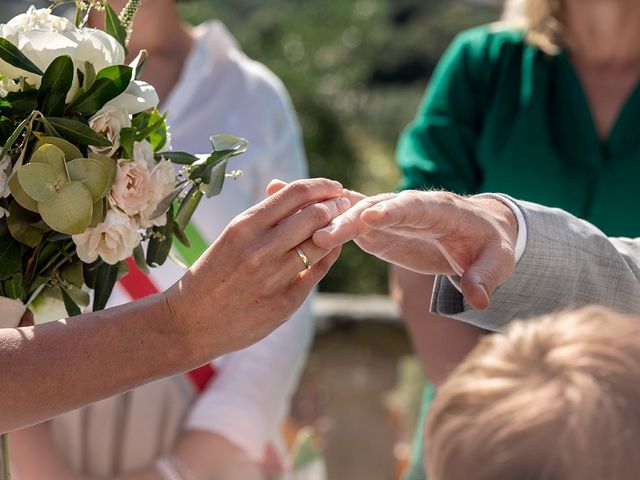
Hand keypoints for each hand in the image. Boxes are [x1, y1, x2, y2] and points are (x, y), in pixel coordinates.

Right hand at [164, 178, 347, 360]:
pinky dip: (329, 256)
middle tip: (344, 203)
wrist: (190, 323)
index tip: (333, 186)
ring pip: (321, 243)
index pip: (295, 194)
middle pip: (314, 216)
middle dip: (335, 205)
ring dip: (337, 229)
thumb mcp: (230, 237)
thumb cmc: (212, 274)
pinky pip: (317, 272)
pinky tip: (332, 248)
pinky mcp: (285, 303)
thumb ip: (263, 217)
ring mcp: (274, 278)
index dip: (321, 186)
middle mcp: (260, 249)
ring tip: (342, 222)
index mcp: (244, 226)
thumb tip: (295, 192)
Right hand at [309, 189, 517, 309]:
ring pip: (356, 211)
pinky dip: (328, 220)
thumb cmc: (490, 245)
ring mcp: (390, 215)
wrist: (478, 233)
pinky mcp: (378, 227)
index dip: (392, 210)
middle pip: (376, 207)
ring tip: (303, 231)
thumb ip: (485, 277)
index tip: (369, 217)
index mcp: (439, 209)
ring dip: (331, 220)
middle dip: (350, 220)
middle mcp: (409, 206)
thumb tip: (475, 300)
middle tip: (323, 236)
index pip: (413, 206)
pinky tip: (301, 222)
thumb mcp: (497, 261)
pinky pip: (350, 221)